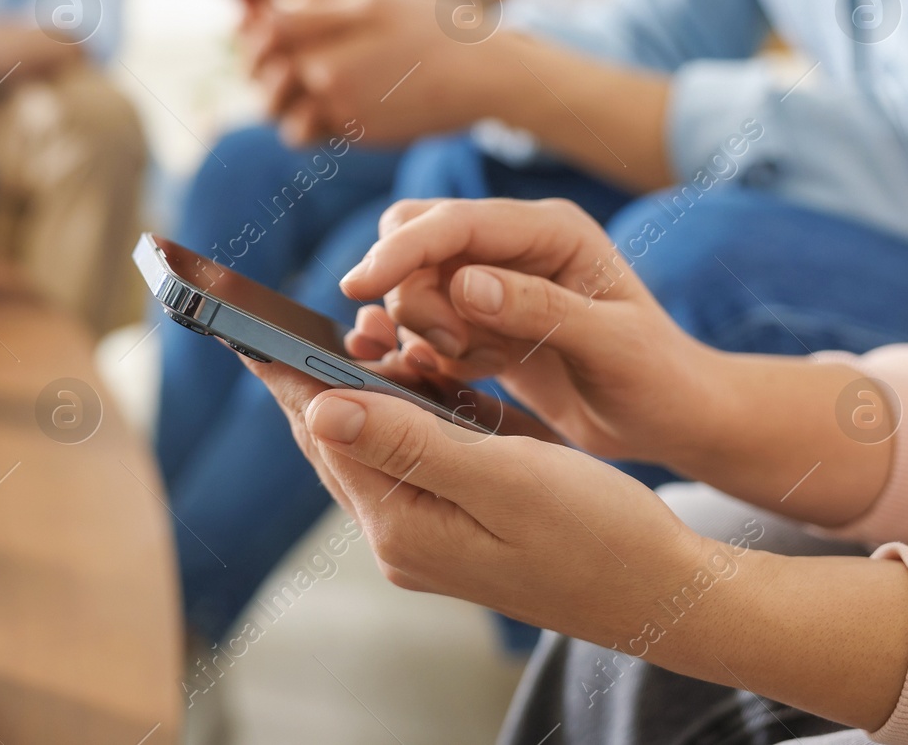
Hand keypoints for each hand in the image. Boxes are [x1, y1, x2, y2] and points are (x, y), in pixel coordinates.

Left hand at [247, 355, 907, 733]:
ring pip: (367, 445)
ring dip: (351, 389)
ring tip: (325, 331)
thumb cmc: (598, 531)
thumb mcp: (503, 476)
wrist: (661, 591)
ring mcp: (424, 536)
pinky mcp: (451, 526)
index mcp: (403, 525)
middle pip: (334, 439)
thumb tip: (320, 409)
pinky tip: (396, 374)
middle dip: (305, 376)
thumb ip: (409, 442)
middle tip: (270, 316)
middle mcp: (400, 536)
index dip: (286, 370)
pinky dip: (394, 411)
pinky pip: (404, 456)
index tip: (245, 320)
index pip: (324, 431)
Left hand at [250, 0, 514, 144]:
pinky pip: (298, 132)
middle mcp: (334, 65)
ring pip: (272, 103)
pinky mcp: (352, 133)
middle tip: (275, 48)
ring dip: (272, 91)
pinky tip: (320, 104)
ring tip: (300, 77)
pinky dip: (299, 121)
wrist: (481, 73)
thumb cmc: (424, 20)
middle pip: (262, 62)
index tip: (255, 17)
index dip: (252, 19)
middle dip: (256, 55)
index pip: (266, 21)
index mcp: (342, 13)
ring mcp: (341, 104)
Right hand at [339, 197, 724, 463]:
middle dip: (409, 293)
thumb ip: (539, 310)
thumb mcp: (611, 346)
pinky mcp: (480, 323)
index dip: (400, 250)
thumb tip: (464, 285)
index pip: (454, 223)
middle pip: (416, 240)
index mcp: (549, 231)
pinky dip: (419, 351)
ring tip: (473, 366)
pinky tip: (450, 376)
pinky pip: (420, 326)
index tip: (356, 285)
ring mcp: (493, 284)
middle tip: (449, 348)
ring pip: (411, 286)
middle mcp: (514, 246)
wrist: (674, 417)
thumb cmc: (657, 379)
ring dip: (420, 329)